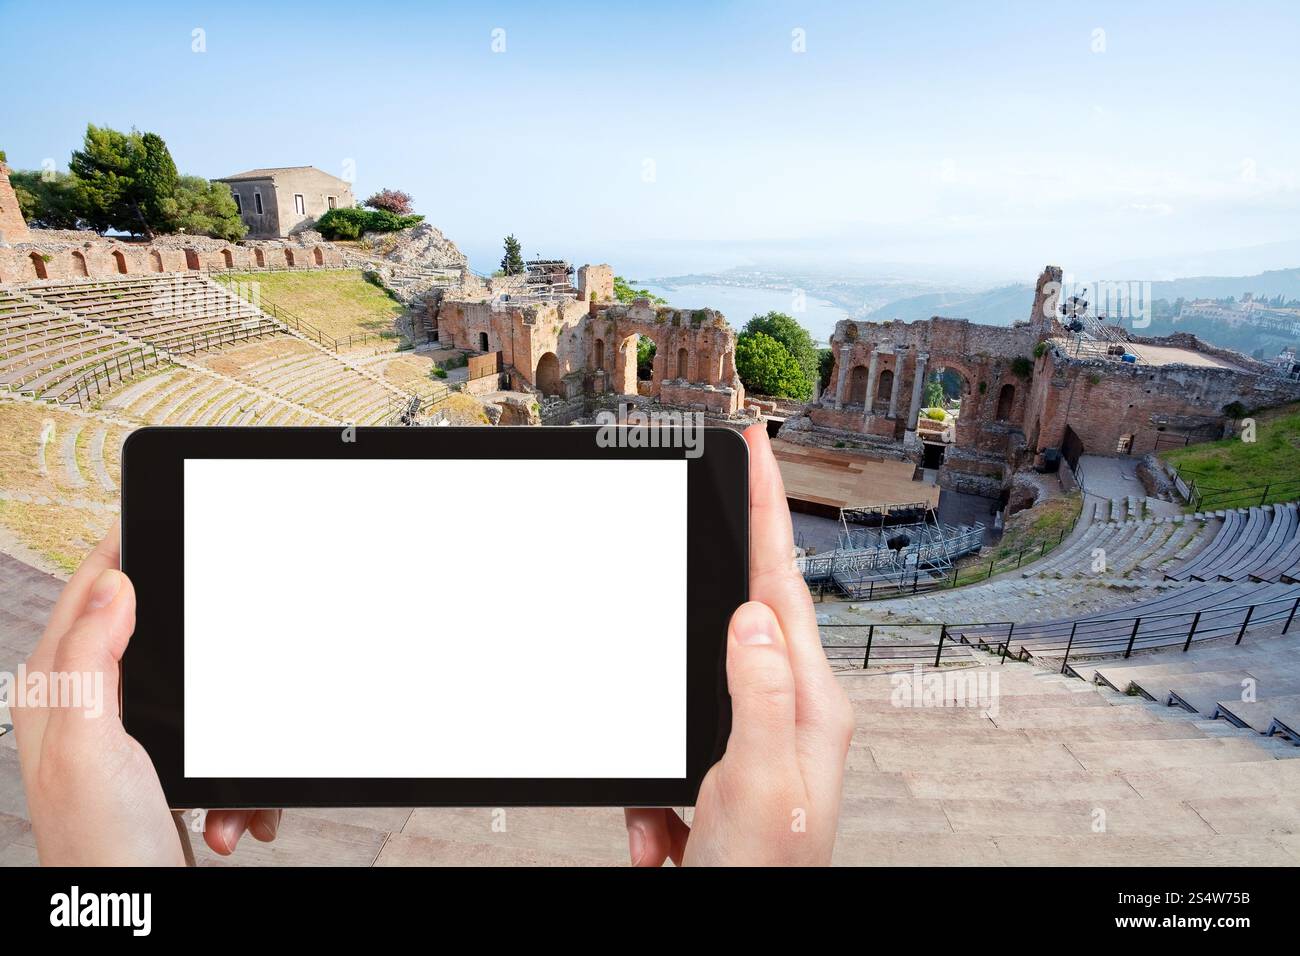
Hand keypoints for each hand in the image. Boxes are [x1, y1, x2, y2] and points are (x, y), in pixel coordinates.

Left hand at [12, 521, 280, 864]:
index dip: (118, 552)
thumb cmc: (103, 848)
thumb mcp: (91, 744)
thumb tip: (115, 585)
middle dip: (205, 655)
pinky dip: (238, 784)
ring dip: (232, 742)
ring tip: (228, 795)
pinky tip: (234, 816)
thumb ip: (91, 659)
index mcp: (57, 694)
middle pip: (151, 639)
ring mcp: (129, 745)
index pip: (86, 596)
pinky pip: (219, 751)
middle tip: (229, 638)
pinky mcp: (165, 775)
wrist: (141, 921)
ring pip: (200, 698)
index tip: (152, 516)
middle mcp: (88, 713)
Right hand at [625, 424, 853, 865]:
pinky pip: (666, 760)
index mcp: (807, 706)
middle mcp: (786, 717)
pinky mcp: (714, 779)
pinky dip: (650, 803)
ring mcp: (750, 748)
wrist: (734, 935)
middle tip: (713, 513)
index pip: (782, 585)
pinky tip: (663, 845)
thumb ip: (757, 695)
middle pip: (745, 619)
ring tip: (672, 810)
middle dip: (717, 582)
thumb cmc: (763, 881)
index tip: (757, 449)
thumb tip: (750, 615)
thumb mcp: (760, 787)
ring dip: (665, 741)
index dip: (768, 510)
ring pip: (693, 690)